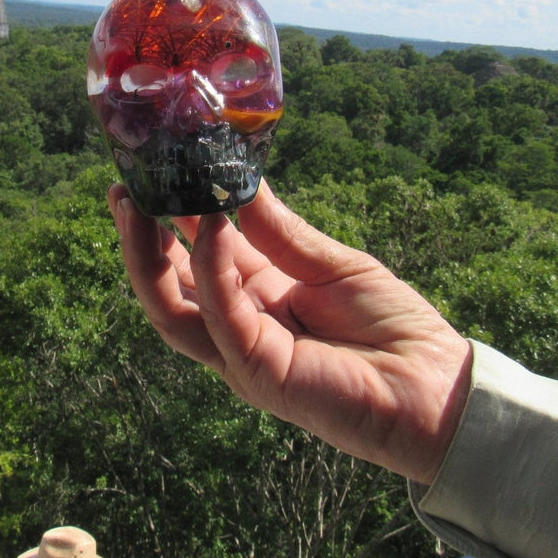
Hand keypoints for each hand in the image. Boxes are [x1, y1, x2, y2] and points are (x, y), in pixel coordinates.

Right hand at [108, 179, 472, 483]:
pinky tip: (210, 226)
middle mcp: (237, 327)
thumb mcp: (330, 263)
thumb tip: (239, 175)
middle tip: (122, 187)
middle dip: (138, 238)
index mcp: (253, 297)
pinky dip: (211, 270)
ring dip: (148, 257)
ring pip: (171, 309)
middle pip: (167, 285)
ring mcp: (243, 353)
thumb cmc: (392, 328)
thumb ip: (278, 229)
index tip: (145, 170)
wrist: (435, 388)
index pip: (192, 255)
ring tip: (137, 203)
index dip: (165, 216)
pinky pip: (222, 317)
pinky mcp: (261, 372)